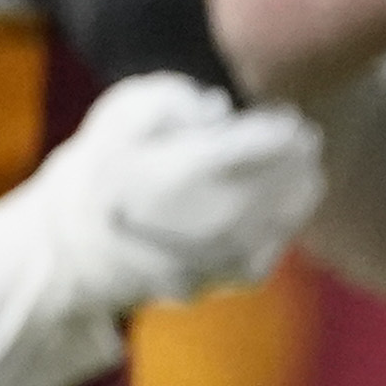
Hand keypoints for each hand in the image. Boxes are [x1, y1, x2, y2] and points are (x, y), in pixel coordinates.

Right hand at [8, 72, 326, 324]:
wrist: (77, 247)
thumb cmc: (105, 167)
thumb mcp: (120, 115)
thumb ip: (169, 101)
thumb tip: (217, 110)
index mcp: (167, 176)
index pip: (239, 151)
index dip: (273, 134)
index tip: (288, 117)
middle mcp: (191, 221)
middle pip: (265, 188)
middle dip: (293, 162)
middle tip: (307, 139)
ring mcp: (208, 259)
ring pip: (273, 223)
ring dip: (298, 192)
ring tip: (308, 168)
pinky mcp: (214, 284)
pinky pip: (265, 252)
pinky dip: (283, 225)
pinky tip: (295, 202)